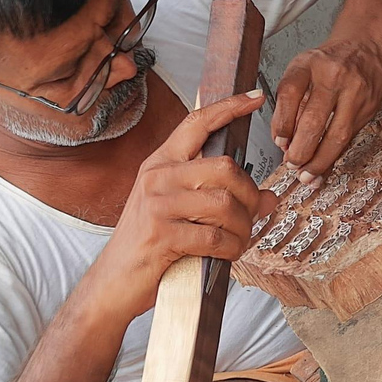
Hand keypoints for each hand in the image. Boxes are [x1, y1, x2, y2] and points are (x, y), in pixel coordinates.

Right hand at [94, 91, 277, 319]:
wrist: (112, 283)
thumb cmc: (149, 245)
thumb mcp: (181, 212)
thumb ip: (221, 198)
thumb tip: (269, 198)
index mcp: (160, 163)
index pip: (197, 122)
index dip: (229, 107)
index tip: (256, 97)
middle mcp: (157, 177)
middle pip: (225, 167)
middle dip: (250, 194)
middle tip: (253, 213)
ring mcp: (157, 205)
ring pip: (224, 203)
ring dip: (243, 227)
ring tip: (239, 240)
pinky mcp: (162, 236)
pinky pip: (215, 237)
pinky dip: (231, 249)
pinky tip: (228, 254)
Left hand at [271, 38, 381, 184]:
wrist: (368, 45)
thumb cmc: (330, 61)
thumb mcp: (304, 69)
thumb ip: (292, 103)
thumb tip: (285, 144)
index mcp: (308, 64)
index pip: (289, 94)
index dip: (281, 124)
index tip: (279, 142)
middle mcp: (332, 75)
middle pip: (313, 120)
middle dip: (300, 150)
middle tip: (292, 164)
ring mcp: (355, 91)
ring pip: (336, 135)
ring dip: (319, 160)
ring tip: (307, 174)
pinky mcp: (369, 106)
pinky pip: (349, 138)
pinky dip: (334, 156)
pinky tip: (325, 166)